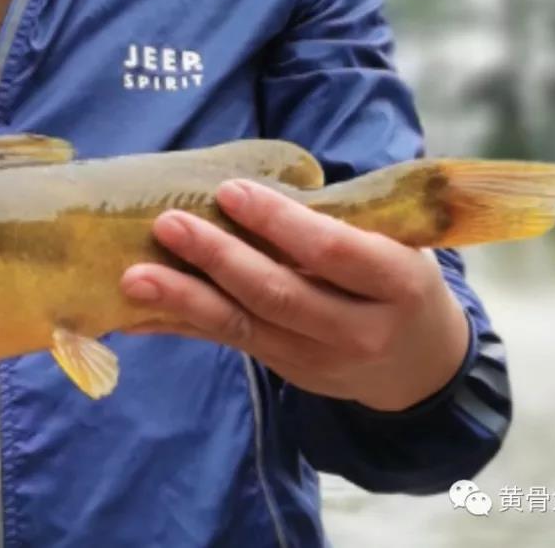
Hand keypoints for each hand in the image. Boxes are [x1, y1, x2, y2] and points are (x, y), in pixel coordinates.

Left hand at [120, 180, 468, 411]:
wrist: (418, 365)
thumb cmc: (396, 281)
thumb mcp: (395, 245)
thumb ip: (339, 222)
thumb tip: (249, 184)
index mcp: (397, 283)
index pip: (332, 251)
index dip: (279, 222)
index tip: (230, 190)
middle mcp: (358, 330)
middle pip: (279, 293)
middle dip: (218, 258)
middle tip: (169, 223)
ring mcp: (318, 358)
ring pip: (244, 326)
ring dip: (184, 299)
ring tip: (136, 277)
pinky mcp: (286, 370)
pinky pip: (228, 342)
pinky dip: (183, 324)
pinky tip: (139, 313)